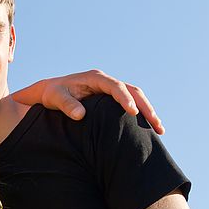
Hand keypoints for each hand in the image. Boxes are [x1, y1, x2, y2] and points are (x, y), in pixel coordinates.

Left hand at [11, 69, 163, 134]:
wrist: (49, 92)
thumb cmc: (52, 94)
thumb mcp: (55, 98)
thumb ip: (67, 105)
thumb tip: (81, 115)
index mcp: (95, 78)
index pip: (115, 86)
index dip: (124, 98)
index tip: (132, 111)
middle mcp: (106, 82)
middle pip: (132, 91)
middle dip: (145, 107)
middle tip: (155, 124)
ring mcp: (110, 89)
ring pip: (136, 97)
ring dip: (148, 112)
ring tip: (159, 129)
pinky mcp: (111, 99)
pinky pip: (131, 103)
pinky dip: (141, 114)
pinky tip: (149, 128)